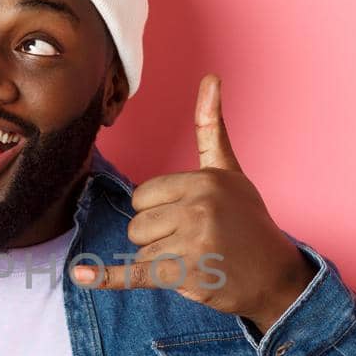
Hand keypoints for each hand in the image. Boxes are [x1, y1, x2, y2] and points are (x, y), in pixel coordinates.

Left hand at [69, 74, 315, 330]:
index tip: (191, 219)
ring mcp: (192, 241)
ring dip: (162, 263)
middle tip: (196, 243)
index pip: (142, 197)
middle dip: (158, 239)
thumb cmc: (248, 221)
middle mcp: (198, 207)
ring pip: (140, 252)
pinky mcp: (186, 273)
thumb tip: (209, 77)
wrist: (276, 275)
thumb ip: (210, 127)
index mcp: (204, 180)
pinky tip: (79, 275)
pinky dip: (106, 278)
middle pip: (137, 226)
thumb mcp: (230, 171)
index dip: (159, 212)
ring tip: (197, 260)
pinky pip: (135, 274)